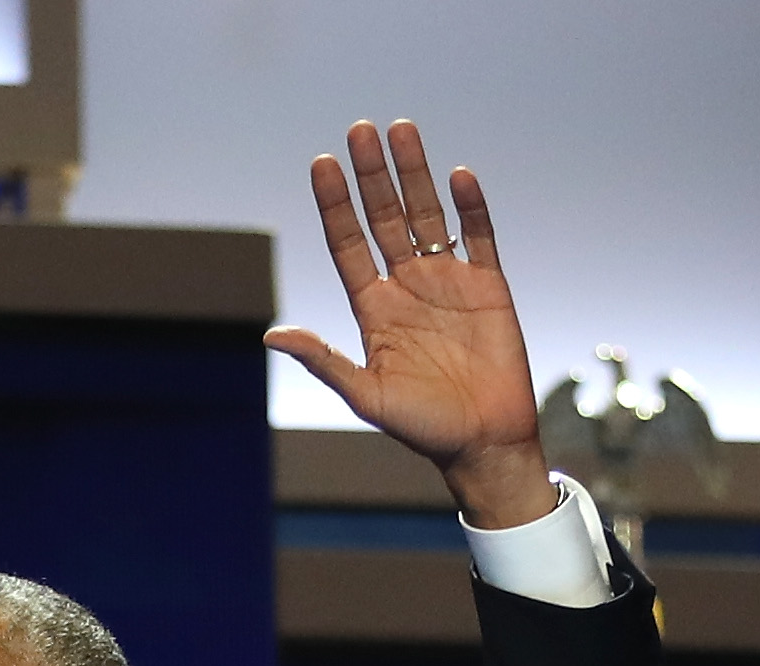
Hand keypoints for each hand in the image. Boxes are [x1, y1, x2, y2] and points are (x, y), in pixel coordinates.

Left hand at [268, 120, 556, 531]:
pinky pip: (479, 236)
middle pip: (386, 218)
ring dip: (414, 174)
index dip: (334, 205)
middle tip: (360, 129)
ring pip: (428, 216)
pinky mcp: (489, 286)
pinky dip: (471, 207)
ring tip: (401, 130)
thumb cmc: (422, 428)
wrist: (483, 443)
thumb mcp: (365, 395)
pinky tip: (458, 176)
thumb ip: (324, 360)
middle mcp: (407, 286)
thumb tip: (270, 336)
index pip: (348, 244)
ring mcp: (449, 281)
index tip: (321, 164)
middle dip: (372, 175)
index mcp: (374, 308)